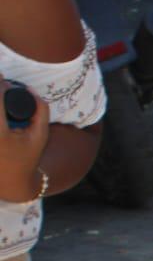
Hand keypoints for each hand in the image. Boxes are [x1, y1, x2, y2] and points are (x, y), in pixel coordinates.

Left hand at [0, 79, 48, 203]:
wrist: (10, 181)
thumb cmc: (27, 157)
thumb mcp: (41, 135)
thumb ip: (41, 110)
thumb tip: (29, 89)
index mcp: (0, 132)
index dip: (0, 83)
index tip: (3, 78)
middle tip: (0, 84)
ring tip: (1, 103)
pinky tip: (0, 116)